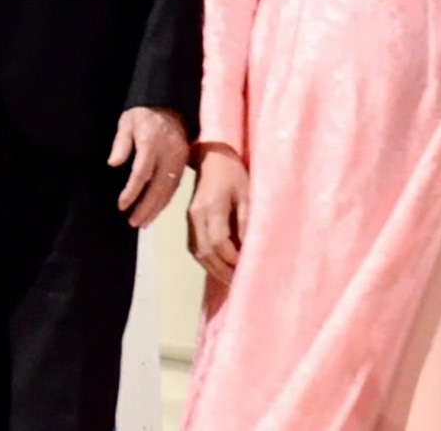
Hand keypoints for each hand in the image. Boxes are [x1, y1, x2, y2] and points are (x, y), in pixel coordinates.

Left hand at [109, 106, 190, 228]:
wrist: (170, 103)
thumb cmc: (143, 114)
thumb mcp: (127, 121)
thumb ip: (121, 143)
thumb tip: (114, 163)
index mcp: (152, 142)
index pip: (142, 172)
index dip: (132, 191)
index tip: (121, 205)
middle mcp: (169, 153)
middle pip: (158, 186)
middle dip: (146, 207)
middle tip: (134, 223)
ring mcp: (179, 158)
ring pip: (169, 189)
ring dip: (157, 208)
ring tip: (143, 223)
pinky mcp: (185, 161)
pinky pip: (176, 185)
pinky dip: (166, 201)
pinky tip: (156, 211)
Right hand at [186, 145, 250, 285]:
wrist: (211, 157)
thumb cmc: (233, 173)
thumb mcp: (246, 193)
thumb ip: (246, 220)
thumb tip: (249, 247)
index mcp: (211, 207)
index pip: (219, 242)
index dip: (232, 258)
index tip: (248, 267)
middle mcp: (196, 216)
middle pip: (206, 252)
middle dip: (223, 271)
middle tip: (240, 283)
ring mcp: (190, 220)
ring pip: (198, 253)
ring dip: (214, 270)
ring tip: (231, 280)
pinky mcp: (190, 222)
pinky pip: (196, 248)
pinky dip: (208, 261)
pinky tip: (221, 267)